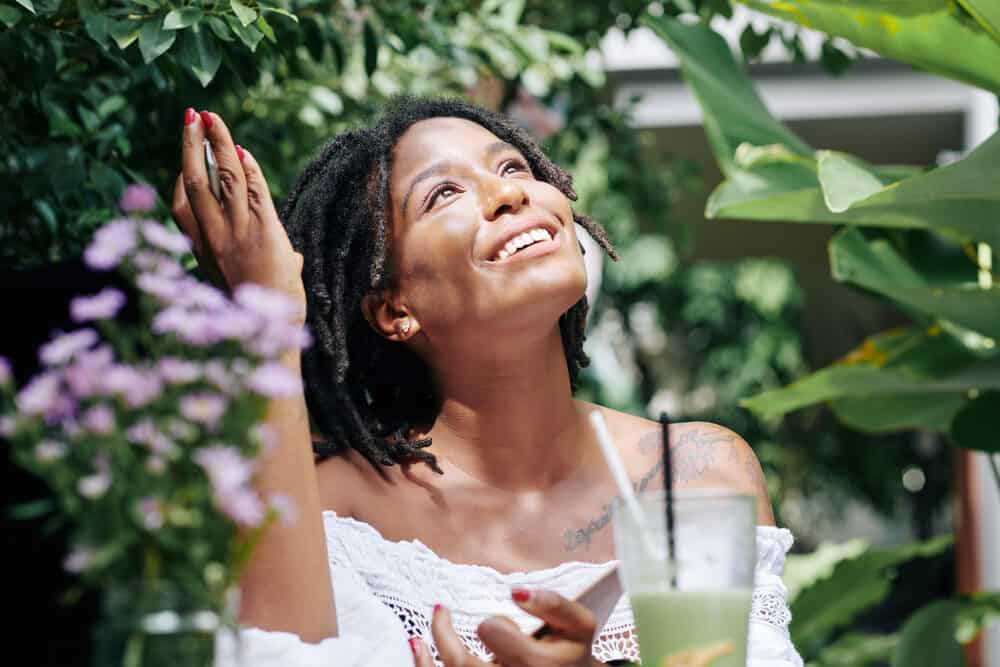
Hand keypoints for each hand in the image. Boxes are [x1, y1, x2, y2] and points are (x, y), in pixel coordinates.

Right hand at [172, 109, 305, 319]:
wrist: (270, 336)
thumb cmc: (264, 315)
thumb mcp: (256, 286)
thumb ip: (269, 264)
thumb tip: (293, 257)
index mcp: (203, 251)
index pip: (182, 207)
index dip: (184, 177)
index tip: (189, 156)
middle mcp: (213, 239)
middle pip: (194, 182)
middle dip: (191, 146)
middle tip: (191, 117)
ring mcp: (237, 233)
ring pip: (222, 178)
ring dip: (218, 144)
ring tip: (212, 118)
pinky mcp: (263, 232)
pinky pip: (252, 191)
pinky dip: (247, 169)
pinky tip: (243, 151)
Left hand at [411, 589, 602, 666]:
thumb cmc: (572, 652)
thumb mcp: (579, 624)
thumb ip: (553, 604)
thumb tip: (515, 592)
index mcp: (538, 665)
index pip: (497, 640)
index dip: (493, 625)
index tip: (493, 621)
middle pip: (463, 665)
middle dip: (445, 635)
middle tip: (441, 611)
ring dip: (427, 652)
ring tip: (427, 624)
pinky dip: (425, 666)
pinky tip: (418, 647)